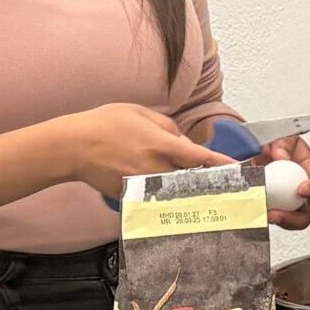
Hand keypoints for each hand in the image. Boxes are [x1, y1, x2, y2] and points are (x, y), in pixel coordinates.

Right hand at [62, 103, 233, 199]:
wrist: (73, 147)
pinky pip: (154, 196)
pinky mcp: (131, 196)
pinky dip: (164, 195)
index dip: (221, 164)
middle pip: (191, 179)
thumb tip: (182, 140)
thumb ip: (166, 126)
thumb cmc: (105, 123)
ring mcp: (143, 185)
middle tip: (224, 183)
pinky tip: (171, 195)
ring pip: (174, 191)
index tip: (237, 170)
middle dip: (207, 181)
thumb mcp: (140, 113)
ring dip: (188, 190)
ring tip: (204, 192)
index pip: (199, 157)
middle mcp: (156, 167)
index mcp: (161, 144)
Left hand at [258, 137, 309, 230]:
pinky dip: (258, 216)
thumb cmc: (274, 144)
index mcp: (309, 173)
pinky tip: (250, 209)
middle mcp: (299, 193)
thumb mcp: (280, 137)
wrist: (253, 151)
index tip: (302, 190)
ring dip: (273, 220)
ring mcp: (284, 203)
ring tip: (260, 214)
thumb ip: (282, 145)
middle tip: (277, 214)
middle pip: (305, 215)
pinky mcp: (268, 208)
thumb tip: (281, 157)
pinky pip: (266, 217)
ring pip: (285, 221)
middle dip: (292, 219)